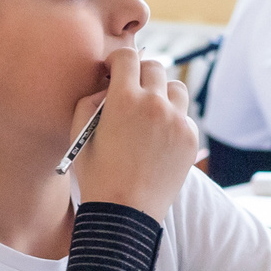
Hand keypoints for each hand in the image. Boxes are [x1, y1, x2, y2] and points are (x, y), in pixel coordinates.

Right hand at [69, 50, 199, 218]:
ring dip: (162, 92)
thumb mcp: (80, 133)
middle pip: (154, 67)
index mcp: (124, 99)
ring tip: (149, 110)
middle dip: (139, 73)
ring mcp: (178, 121)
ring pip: (176, 87)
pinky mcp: (190, 138)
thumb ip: (90, 100)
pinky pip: (184, 115)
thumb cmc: (96, 175)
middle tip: (130, 89)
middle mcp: (155, 104)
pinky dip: (172, 118)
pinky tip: (158, 136)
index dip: (117, 61)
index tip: (112, 72)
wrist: (125, 213)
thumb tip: (108, 86)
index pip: (127, 57)